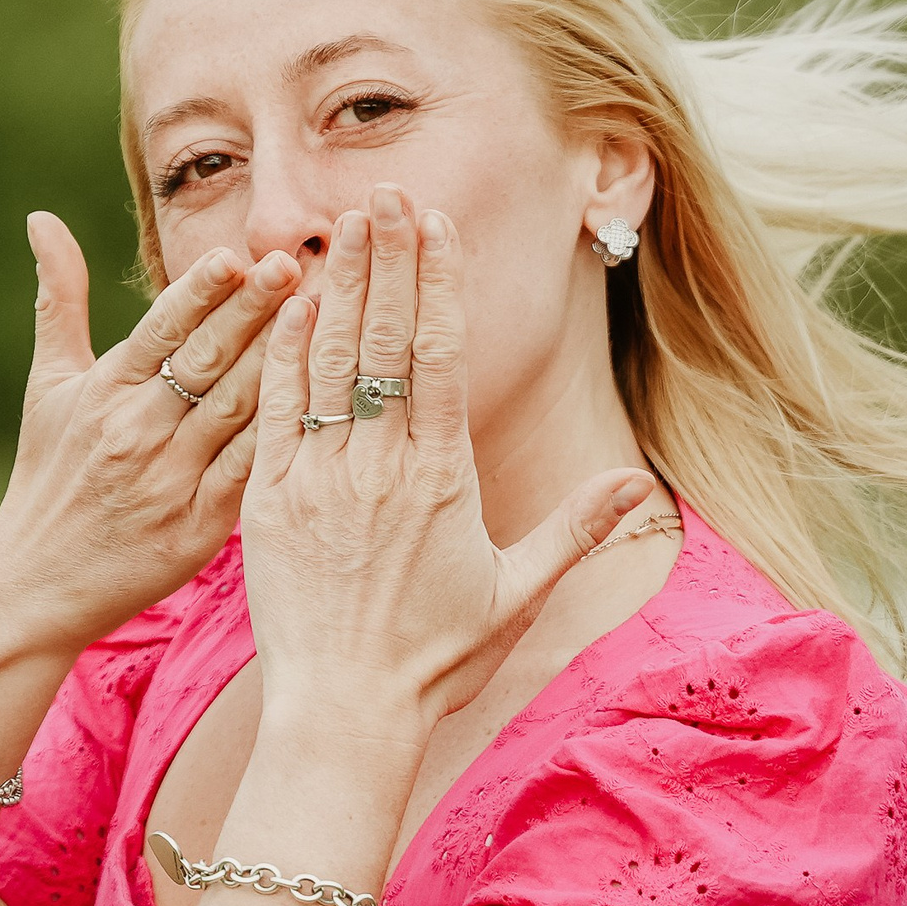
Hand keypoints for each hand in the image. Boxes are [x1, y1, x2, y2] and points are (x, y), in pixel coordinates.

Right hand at [0, 212, 298, 657]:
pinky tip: (323, 399)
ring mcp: (169, 480)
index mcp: (104, 392)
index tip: (237, 253)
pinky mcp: (198, 526)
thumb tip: (42, 217)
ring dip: (281, 361)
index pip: (159, 330)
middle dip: (252, 311)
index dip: (199, 292)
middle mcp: (136, 431)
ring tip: (325, 316)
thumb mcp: (49, 383)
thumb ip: (60, 297)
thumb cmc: (49, 474)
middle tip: (298, 263)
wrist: (36, 584)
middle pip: (205, 362)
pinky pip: (251, 470)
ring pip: (236, 410)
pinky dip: (284, 434)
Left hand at [239, 186, 654, 732]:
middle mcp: (378, 466)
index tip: (435, 224)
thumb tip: (640, 483)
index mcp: (440, 478)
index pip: (438, 357)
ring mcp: (318, 479)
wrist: (344, 715)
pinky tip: (289, 301)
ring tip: (343, 222)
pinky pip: (275, 409)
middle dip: (387, 259)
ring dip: (337, 284)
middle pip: (382, 340)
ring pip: (327, 361)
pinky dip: (283, 351)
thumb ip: (576, 530)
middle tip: (384, 190)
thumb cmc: (434, 663)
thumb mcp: (516, 595)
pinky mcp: (267, 500)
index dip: (435, 282)